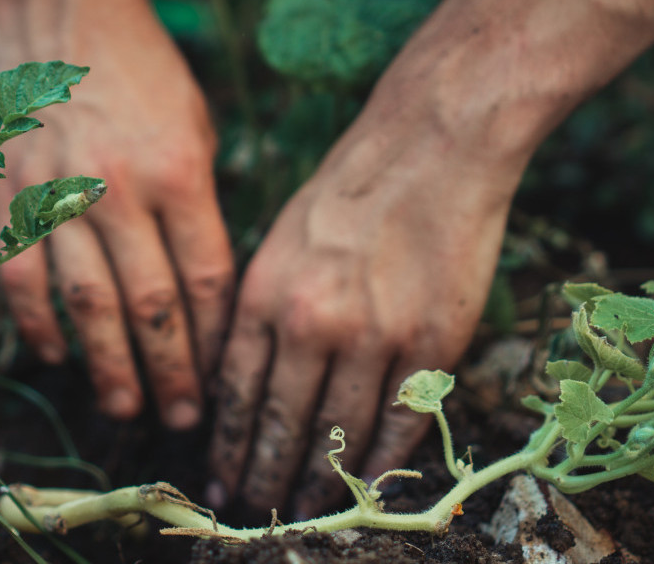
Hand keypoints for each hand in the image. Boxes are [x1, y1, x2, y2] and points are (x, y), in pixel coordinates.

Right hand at [0, 5, 233, 429]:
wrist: (64, 16)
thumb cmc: (145, 73)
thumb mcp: (196, 128)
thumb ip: (201, 206)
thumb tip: (205, 289)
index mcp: (180, 172)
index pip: (205, 279)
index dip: (215, 338)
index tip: (224, 378)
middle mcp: (120, 190)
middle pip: (151, 305)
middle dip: (171, 372)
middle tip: (182, 420)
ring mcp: (59, 193)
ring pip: (86, 304)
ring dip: (107, 365)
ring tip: (126, 407)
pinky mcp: (11, 193)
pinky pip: (23, 275)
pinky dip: (38, 323)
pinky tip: (56, 356)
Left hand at [208, 91, 520, 517]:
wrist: (432, 145)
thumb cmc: (351, 186)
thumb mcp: (280, 238)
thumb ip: (261, 308)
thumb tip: (242, 379)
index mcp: (264, 292)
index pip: (236, 392)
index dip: (228, 445)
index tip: (221, 478)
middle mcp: (311, 321)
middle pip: (281, 424)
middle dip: (264, 475)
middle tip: (255, 508)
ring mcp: (374, 336)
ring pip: (339, 434)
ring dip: (320, 481)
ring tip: (305, 508)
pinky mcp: (431, 343)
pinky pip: (400, 423)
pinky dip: (382, 463)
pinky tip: (367, 485)